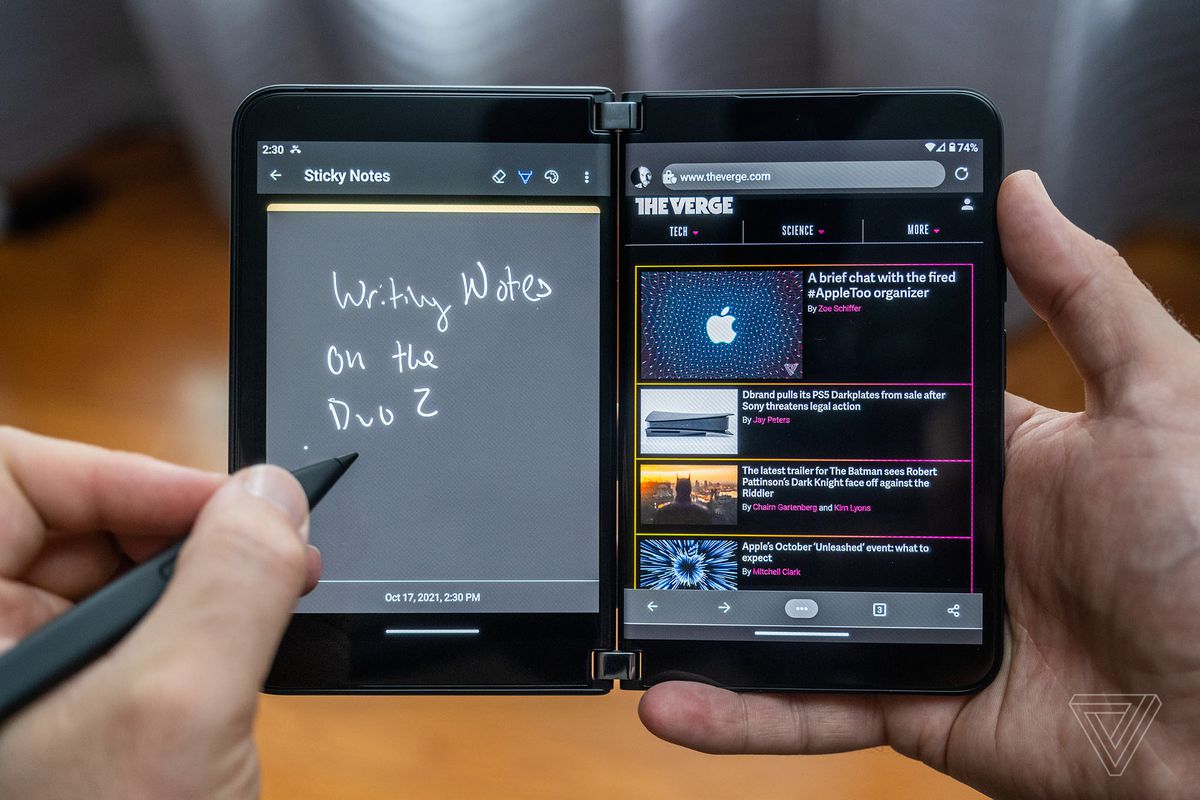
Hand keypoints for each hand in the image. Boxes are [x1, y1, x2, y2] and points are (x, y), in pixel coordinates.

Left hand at [0, 430, 320, 798]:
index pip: (15, 476)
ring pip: (106, 573)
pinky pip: (128, 628)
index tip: (229, 508)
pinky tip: (235, 647)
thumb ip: (231, 582)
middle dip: (177, 530)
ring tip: (259, 607)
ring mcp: (20, 676)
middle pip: (68, 520)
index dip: (125, 472)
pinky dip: (189, 625)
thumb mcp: (180, 711)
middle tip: (266, 553)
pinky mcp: (61, 707)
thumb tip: (273, 491)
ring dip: (193, 580)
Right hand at [638, 171, 1199, 798]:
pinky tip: (676, 697)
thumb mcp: (1158, 403)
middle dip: (737, 485)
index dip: (808, 379)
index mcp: (994, 459)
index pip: (878, 403)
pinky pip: (813, 706)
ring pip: (793, 610)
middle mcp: (947, 536)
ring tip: (636, 586)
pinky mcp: (912, 700)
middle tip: (651, 460)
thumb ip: (1086, 298)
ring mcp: (921, 619)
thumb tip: (1021, 193)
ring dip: (713, 606)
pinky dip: (744, 712)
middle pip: (816, 504)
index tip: (728, 348)